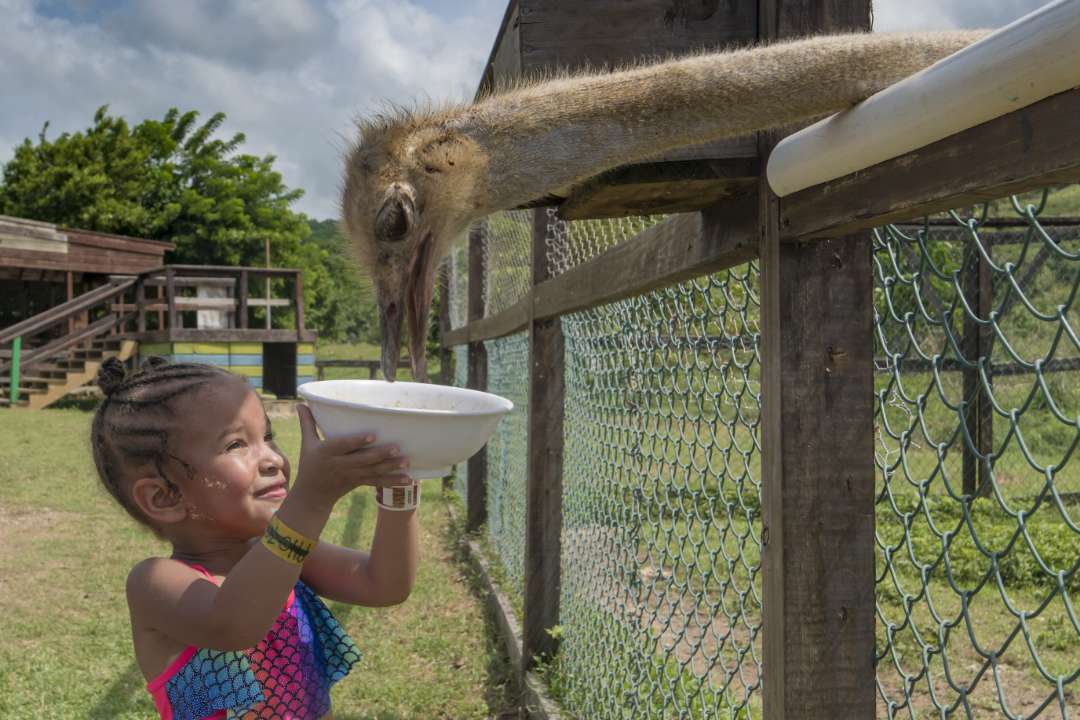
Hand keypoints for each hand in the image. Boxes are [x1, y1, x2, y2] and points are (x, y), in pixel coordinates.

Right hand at [293, 404, 410, 508]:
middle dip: (380, 455)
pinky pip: (377, 482)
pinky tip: (407, 479)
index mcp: (327, 453)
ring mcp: (351, 475)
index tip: (372, 436)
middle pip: (362, 460)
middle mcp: (340, 465)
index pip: (343, 446)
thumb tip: (300, 403)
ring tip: (405, 461)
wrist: (312, 495)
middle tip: (396, 447)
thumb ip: (307, 423)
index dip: (357, 441)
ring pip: (372, 472)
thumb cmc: (309, 464)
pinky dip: (392, 481)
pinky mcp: (359, 483)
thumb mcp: (306, 444)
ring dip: (390, 467)